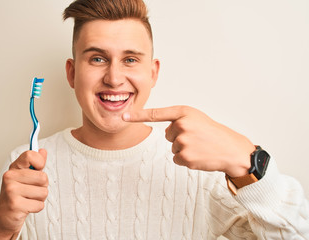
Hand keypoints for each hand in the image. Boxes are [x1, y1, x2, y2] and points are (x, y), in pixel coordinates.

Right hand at [0, 149, 47, 238]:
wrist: (4, 217)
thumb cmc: (17, 195)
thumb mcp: (25, 177)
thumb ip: (35, 164)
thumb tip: (43, 151)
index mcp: (14, 168)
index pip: (30, 155)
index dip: (40, 162)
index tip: (38, 169)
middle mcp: (10, 177)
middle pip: (43, 177)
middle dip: (43, 186)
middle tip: (31, 191)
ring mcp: (11, 191)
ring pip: (44, 192)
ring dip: (40, 198)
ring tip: (28, 199)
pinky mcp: (15, 205)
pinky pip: (40, 205)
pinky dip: (36, 208)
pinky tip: (26, 207)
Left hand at [123, 106, 254, 176]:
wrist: (232, 149)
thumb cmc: (214, 133)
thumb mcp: (197, 118)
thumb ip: (179, 120)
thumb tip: (166, 132)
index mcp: (184, 112)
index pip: (156, 114)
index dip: (138, 115)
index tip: (124, 116)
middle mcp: (182, 125)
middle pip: (167, 135)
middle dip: (179, 138)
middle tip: (197, 138)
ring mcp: (183, 141)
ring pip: (172, 148)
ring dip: (184, 149)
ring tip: (200, 146)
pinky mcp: (185, 156)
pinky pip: (177, 159)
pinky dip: (186, 159)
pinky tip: (199, 156)